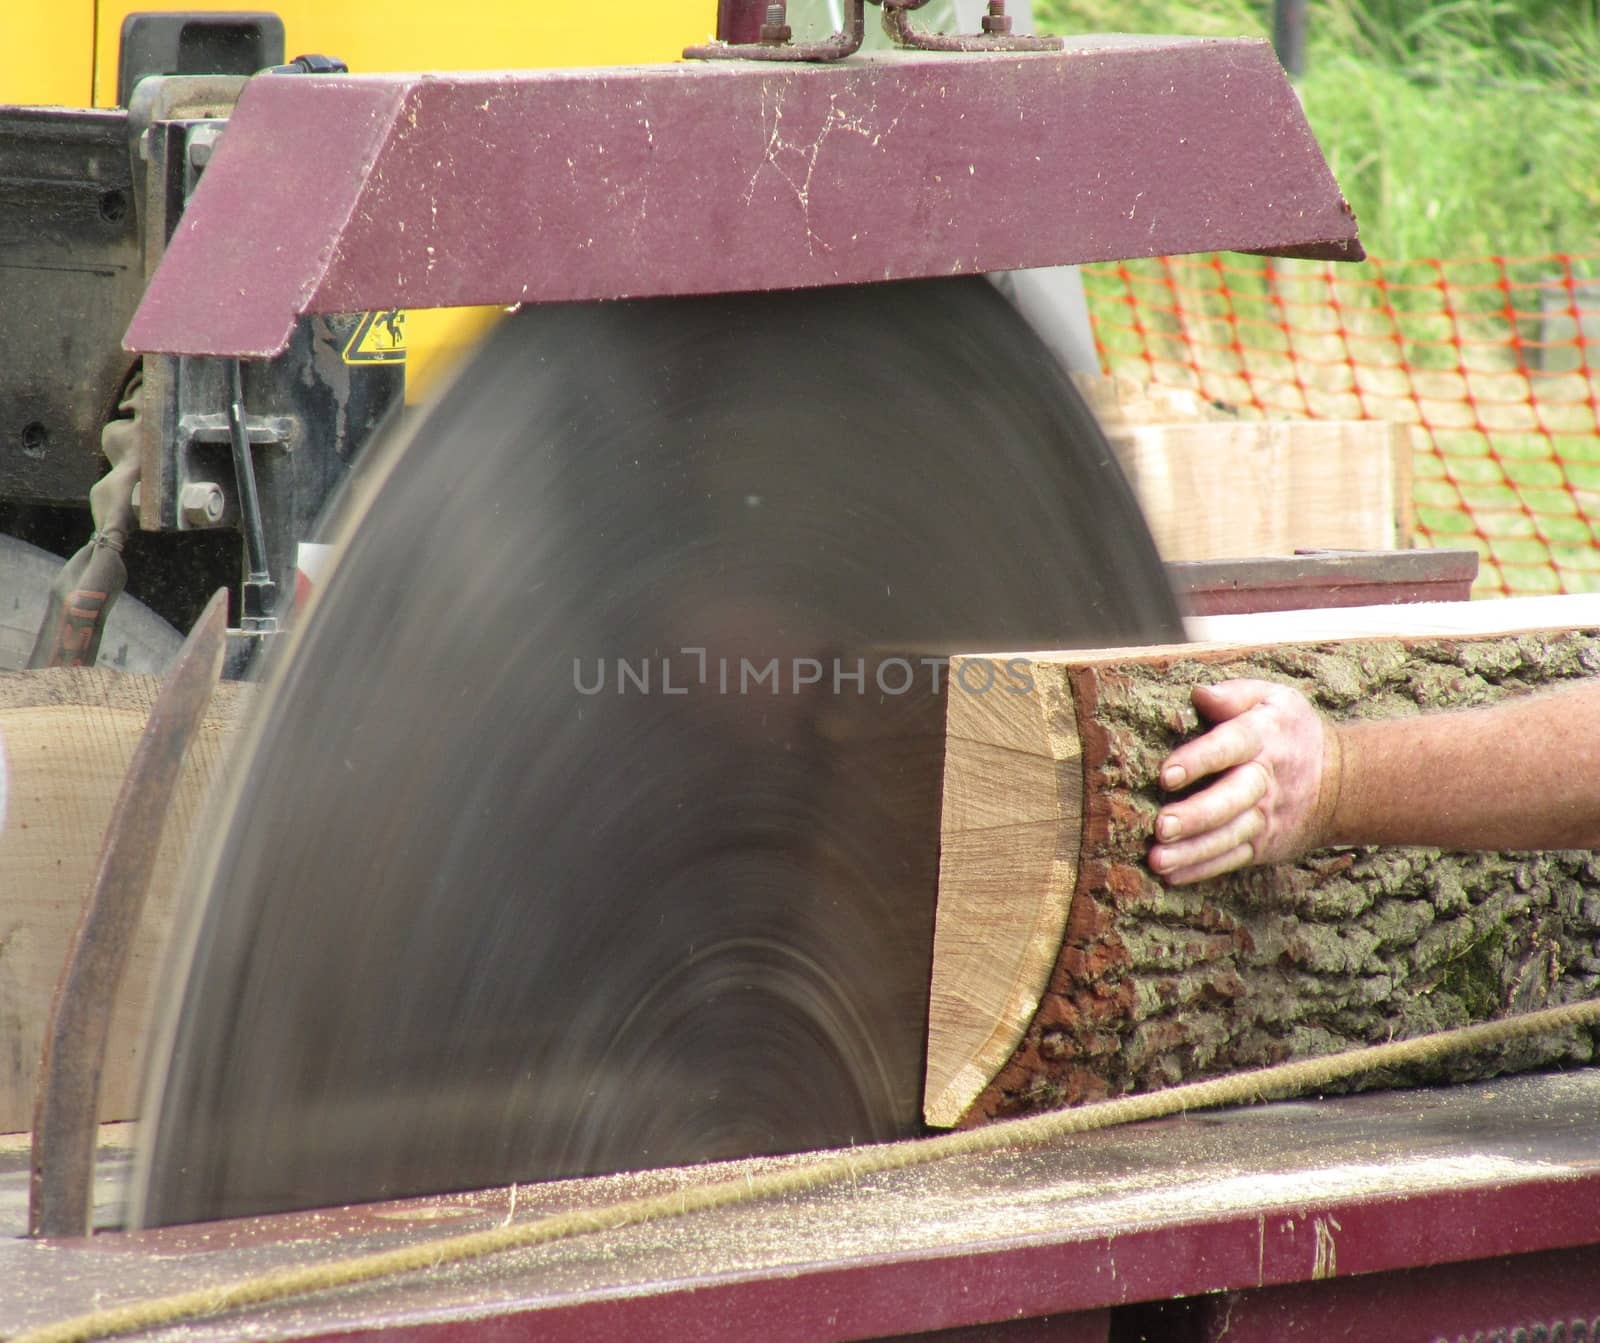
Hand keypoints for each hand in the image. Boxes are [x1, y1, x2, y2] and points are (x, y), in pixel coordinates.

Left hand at [1147, 680, 1337, 883]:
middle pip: (1231, 800)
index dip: (1198, 760)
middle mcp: (1265, 780)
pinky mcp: (1264, 845)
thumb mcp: (1271, 699)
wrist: (1340, 781)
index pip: (1229, 747)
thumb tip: (1200, 693)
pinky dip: (1202, 869)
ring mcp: (1266, 817)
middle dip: (1196, 815)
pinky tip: (1172, 875)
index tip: (1166, 774)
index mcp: (1263, 737)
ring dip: (1193, 851)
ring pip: (1229, 836)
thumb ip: (1234, 694)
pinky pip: (1233, 859)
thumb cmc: (1287, 731)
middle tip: (1161, 825)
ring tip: (1158, 860)